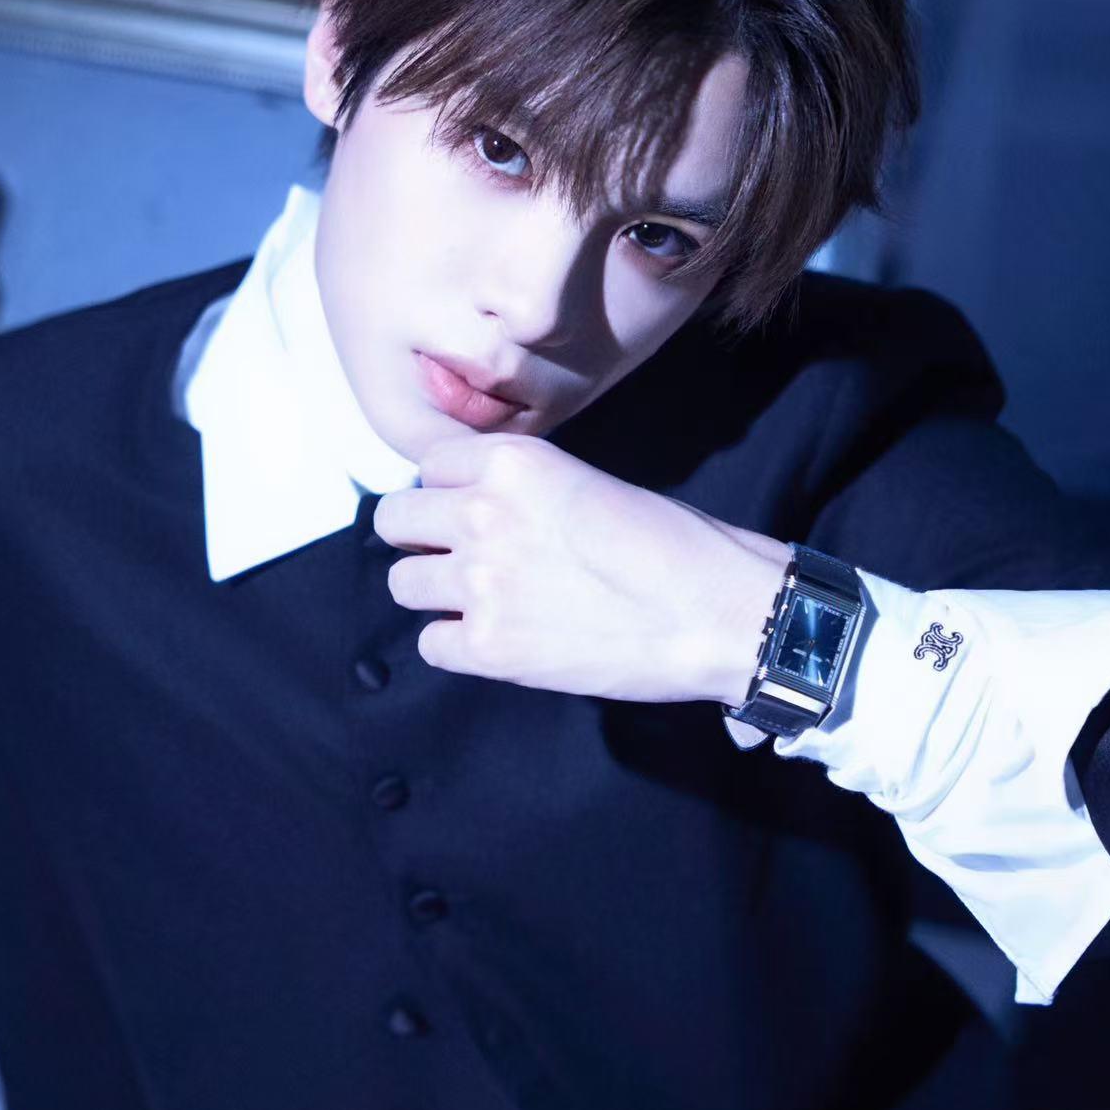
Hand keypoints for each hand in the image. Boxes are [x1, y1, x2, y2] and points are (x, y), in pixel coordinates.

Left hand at [372, 433, 791, 704]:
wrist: (715, 612)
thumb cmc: (671, 543)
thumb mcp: (585, 482)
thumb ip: (519, 488)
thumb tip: (467, 506)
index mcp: (511, 462)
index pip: (427, 464)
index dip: (446, 490)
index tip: (468, 510)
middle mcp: (482, 513)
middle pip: (393, 520)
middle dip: (421, 537)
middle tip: (461, 557)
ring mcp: (480, 582)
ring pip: (402, 583)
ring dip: (434, 592)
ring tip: (482, 601)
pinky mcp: (488, 647)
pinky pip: (429, 643)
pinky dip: (456, 645)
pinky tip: (498, 640)